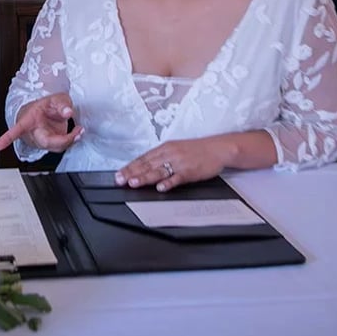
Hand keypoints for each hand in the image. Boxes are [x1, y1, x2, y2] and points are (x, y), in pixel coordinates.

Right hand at [0, 93, 82, 153]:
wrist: (46, 112)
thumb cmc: (46, 106)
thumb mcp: (55, 98)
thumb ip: (62, 104)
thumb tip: (68, 112)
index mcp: (28, 120)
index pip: (16, 129)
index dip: (6, 138)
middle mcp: (33, 133)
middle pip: (45, 142)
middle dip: (62, 140)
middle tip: (76, 132)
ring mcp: (42, 140)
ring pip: (55, 146)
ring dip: (70, 140)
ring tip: (79, 130)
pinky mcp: (51, 145)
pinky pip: (60, 147)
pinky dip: (71, 141)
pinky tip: (77, 133)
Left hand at [114, 138, 228, 192]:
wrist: (217, 148)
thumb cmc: (196, 150)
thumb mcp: (175, 149)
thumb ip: (160, 157)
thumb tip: (143, 167)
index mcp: (164, 148)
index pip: (143, 158)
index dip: (129, 167)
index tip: (119, 174)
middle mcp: (169, 154)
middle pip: (147, 164)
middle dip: (132, 173)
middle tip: (120, 180)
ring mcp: (179, 162)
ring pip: (159, 171)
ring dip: (145, 177)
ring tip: (134, 183)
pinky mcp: (190, 171)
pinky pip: (178, 177)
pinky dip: (169, 182)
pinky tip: (160, 187)